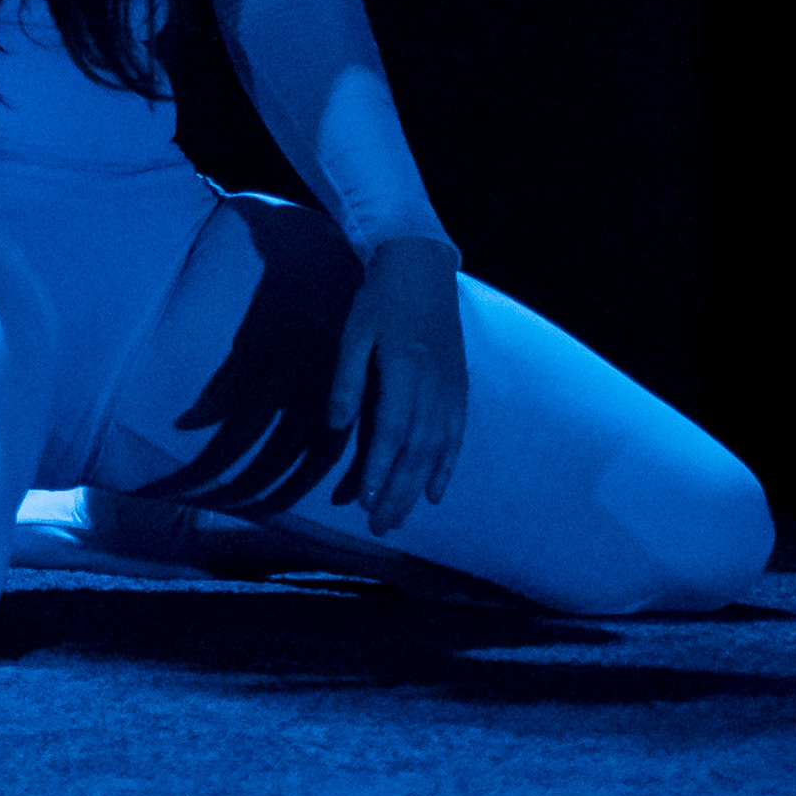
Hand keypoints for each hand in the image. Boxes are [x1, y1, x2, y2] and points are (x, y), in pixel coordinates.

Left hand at [328, 233, 468, 532]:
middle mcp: (434, 388)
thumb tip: (337, 425)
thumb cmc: (379, 300)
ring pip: (436, 451)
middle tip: (381, 527)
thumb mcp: (353, 333)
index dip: (379, 469)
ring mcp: (451, 390)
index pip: (391, 432)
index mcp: (405, 372)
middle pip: (415, 451)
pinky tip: (435, 491)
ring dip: (418, 488)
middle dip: (398, 492)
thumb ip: (346, 379)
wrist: (422, 268)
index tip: (365, 501)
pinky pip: (455, 437)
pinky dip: (446, 467)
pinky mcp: (459, 389)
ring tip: (400, 517)